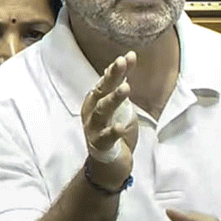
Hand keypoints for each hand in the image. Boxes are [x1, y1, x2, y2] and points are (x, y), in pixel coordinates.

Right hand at [81, 51, 137, 189]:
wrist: (109, 164)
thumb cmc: (113, 130)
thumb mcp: (121, 104)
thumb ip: (122, 83)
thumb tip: (128, 57)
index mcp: (96, 100)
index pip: (106, 81)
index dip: (116, 69)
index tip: (128, 56)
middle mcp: (92, 112)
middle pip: (102, 92)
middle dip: (112, 77)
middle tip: (122, 63)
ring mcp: (94, 129)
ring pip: (102, 111)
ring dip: (113, 99)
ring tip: (125, 88)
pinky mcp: (100, 145)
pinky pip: (106, 137)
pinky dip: (113, 132)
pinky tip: (120, 126)